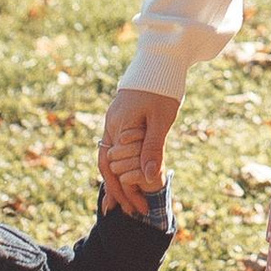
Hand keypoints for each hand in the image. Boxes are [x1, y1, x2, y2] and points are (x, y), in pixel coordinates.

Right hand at [100, 84, 178, 212]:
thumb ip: (153, 147)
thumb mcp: (161, 119)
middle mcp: (110, 127)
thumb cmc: (162, 86)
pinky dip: (119, 165)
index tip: (139, 209)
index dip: (126, 192)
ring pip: (109, 159)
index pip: (115, 169)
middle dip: (118, 192)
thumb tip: (147, 178)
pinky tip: (126, 175)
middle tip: (133, 212)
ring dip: (117, 181)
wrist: (160, 58)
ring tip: (123, 202)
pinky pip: (115, 148)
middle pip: (107, 168)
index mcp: (118, 128)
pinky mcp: (121, 120)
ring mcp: (114, 123)